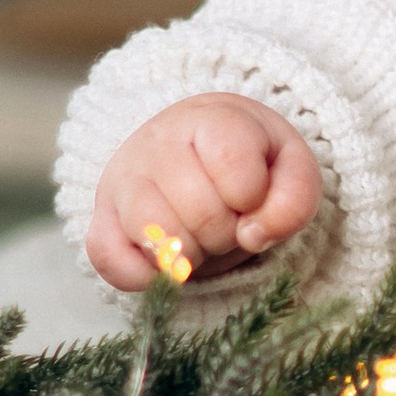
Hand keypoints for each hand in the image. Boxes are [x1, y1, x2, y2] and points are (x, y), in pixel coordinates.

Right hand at [86, 94, 320, 292]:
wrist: (196, 153)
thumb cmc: (251, 163)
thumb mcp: (290, 167)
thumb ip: (295, 197)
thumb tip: (254, 235)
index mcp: (209, 118)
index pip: (234, 168)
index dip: (254, 196)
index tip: (252, 193)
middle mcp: (156, 142)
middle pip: (200, 213)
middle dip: (226, 230)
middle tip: (226, 217)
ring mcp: (122, 181)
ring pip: (158, 240)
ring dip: (192, 255)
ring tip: (199, 235)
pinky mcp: (100, 221)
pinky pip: (113, 263)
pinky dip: (148, 277)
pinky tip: (169, 261)